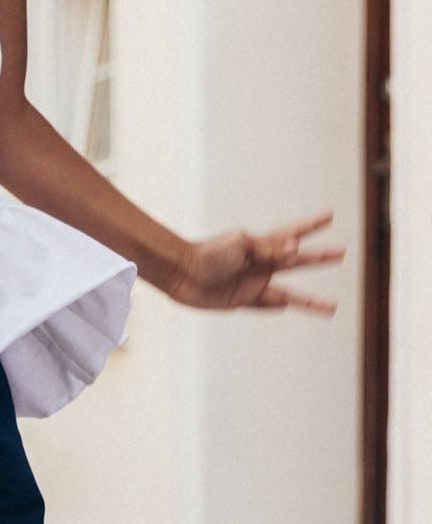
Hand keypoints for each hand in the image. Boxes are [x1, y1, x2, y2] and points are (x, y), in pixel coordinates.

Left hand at [163, 212, 343, 313]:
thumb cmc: (208, 253)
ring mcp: (253, 284)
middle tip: (342, 252)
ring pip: (290, 294)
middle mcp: (262, 264)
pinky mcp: (243, 301)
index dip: (311, 225)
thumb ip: (267, 248)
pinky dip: (277, 307)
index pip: (293, 232)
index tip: (330, 215)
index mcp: (262, 245)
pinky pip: (265, 306)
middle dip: (320, 257)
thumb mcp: (240, 243)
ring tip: (333, 307)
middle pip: (299, 261)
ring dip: (311, 301)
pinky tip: (287, 306)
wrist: (181, 273)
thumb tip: (293, 250)